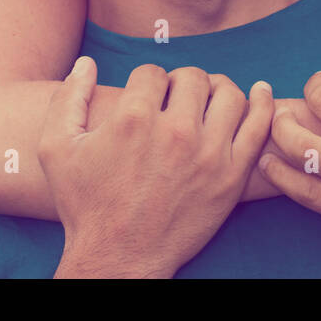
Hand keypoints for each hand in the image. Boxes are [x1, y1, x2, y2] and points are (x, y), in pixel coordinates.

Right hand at [39, 58, 272, 277]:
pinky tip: (260, 91)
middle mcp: (175, 131)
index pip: (152, 73)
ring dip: (217, 89)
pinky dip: (264, 102)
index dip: (146, 83)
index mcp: (133, 118)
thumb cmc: (84, 205)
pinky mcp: (232, 175)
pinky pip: (259, 126)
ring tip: (206, 101)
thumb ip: (67, 98)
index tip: (146, 99)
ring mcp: (208, 153)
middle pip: (192, 78)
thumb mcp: (56, 149)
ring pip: (228, 94)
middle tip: (175, 100)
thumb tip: (86, 62)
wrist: (117, 258)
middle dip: (181, 83)